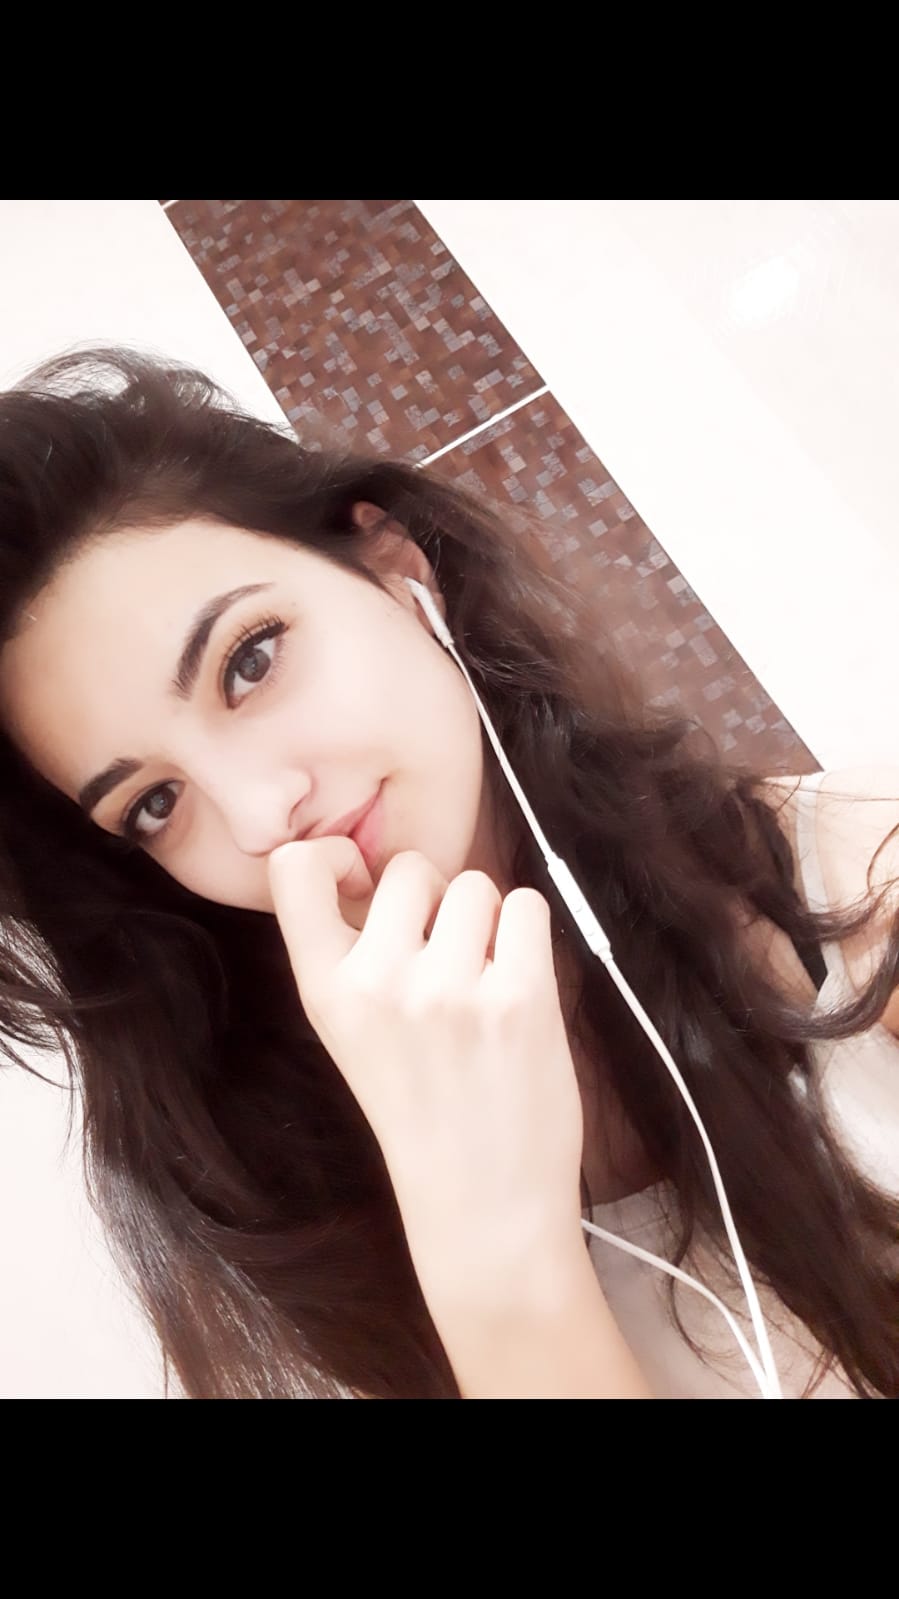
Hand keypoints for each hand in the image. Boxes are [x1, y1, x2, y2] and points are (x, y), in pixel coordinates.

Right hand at [267, 839, 586, 1323]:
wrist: (483, 1206)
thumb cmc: (426, 1113)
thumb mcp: (353, 1036)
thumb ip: (359, 956)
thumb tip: (394, 869)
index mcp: (325, 992)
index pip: (294, 867)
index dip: (336, 855)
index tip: (363, 885)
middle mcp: (379, 982)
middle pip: (412, 868)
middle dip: (436, 899)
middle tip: (445, 962)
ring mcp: (449, 987)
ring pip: (476, 886)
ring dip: (487, 924)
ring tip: (483, 987)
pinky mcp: (518, 995)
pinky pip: (527, 907)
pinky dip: (529, 937)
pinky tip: (517, 988)